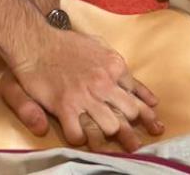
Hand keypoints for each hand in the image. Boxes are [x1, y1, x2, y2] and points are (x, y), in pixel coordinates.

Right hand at [7, 29, 162, 150]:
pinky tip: (79, 137)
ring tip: (109, 147)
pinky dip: (80, 139)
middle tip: (133, 144)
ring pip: (109, 127)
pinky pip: (79, 133)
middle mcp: (103, 83)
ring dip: (109, 138)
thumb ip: (122, 71)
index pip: (137, 95)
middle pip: (128, 114)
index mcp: (114, 67)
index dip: (146, 114)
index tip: (154, 126)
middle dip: (132, 130)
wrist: (35, 42)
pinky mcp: (65, 106)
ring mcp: (84, 96)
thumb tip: (145, 96)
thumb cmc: (66, 44)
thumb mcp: (101, 47)